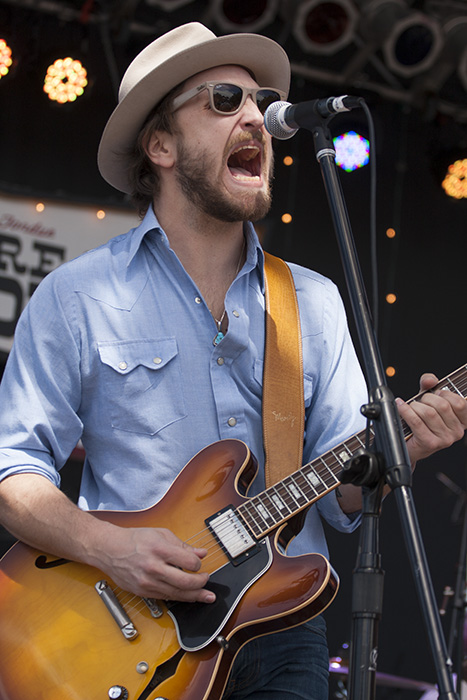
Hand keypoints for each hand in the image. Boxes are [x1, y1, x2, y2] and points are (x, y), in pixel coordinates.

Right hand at [97, 525, 214, 602]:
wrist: (109, 549)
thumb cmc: (135, 539)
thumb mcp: (161, 534)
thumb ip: (182, 545)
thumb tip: (201, 553)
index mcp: (160, 549)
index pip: (189, 563)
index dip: (198, 565)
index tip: (199, 564)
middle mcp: (153, 567)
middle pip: (185, 582)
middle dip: (201, 584)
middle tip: (206, 580)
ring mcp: (147, 582)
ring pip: (176, 594)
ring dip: (194, 596)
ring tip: (205, 596)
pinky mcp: (142, 592)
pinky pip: (165, 597)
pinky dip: (178, 597)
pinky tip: (187, 596)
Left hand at [397, 373, 466, 464]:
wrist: (412, 444)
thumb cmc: (423, 421)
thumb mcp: (429, 400)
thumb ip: (430, 385)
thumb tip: (430, 380)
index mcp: (463, 421)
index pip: (460, 403)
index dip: (445, 394)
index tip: (437, 393)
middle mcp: (457, 432)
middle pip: (442, 406)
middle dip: (427, 398)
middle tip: (420, 401)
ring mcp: (445, 440)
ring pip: (429, 413)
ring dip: (415, 406)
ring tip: (412, 407)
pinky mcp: (430, 443)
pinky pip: (416, 421)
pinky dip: (405, 411)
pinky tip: (401, 406)